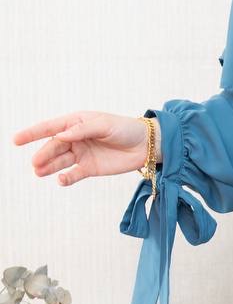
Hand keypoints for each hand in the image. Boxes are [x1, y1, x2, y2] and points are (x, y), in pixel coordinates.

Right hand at [11, 111, 159, 185]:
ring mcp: (82, 154)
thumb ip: (82, 130)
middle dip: (43, 155)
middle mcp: (76, 138)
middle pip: (54, 146)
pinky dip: (66, 178)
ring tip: (38, 172)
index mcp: (76, 123)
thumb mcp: (104, 124)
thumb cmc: (125, 128)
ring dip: (49, 167)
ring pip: (60, 161)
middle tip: (35, 164)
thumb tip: (61, 135)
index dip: (32, 133)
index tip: (16, 140)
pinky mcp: (90, 168)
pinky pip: (74, 173)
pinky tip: (61, 180)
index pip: (50, 127)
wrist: (146, 145)